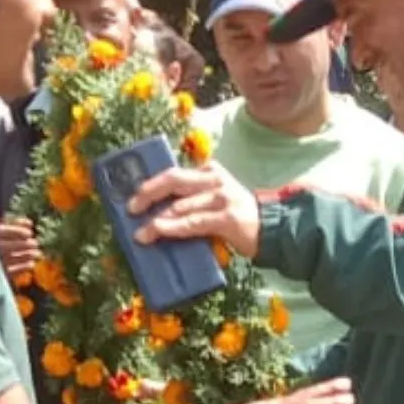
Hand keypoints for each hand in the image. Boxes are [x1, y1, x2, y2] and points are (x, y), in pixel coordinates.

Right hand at [0, 217, 40, 275]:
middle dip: (24, 245)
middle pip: (6, 246)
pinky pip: (12, 271)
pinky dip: (24, 267)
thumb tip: (30, 223)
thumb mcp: (0, 229)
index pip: (0, 231)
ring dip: (27, 255)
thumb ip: (14, 224)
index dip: (17, 231)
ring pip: (10, 259)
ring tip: (37, 253)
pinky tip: (31, 264)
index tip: (30, 233)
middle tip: (35, 243)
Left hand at [129, 163, 260, 258]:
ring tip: (142, 233)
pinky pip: (193, 222)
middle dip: (148, 194)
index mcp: (210, 171)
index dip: (151, 183)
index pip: (174, 173)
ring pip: (180, 206)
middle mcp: (215, 180)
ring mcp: (221, 198)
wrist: (271, 229)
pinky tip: (159, 231)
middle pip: (173, 180)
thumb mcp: (214, 197)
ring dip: (157, 220)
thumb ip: (191, 196)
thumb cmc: (236, 215)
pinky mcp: (226, 218)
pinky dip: (173, 227)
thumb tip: (156, 209)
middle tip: (132, 209)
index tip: (134, 195)